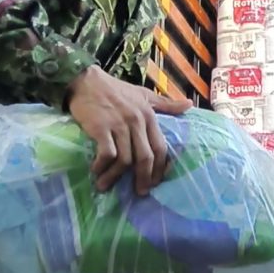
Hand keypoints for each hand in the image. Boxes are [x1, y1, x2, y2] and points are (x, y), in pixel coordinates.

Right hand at [66, 65, 191, 194]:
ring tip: (105, 186)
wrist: (85, 80)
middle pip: (145, 158)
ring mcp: (119, 125)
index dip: (159, 168)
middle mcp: (137, 121)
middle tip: (139, 192)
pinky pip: (107, 154)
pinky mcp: (101, 127)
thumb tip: (188, 105)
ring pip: (125, 159)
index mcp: (149, 115)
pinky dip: (102, 166)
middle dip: (143, 179)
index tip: (155, 182)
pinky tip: (96, 171)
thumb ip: (165, 104)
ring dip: (115, 177)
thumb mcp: (143, 95)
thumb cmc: (115, 90)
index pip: (160, 147)